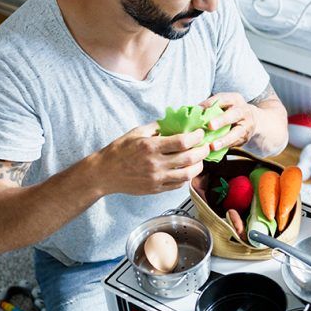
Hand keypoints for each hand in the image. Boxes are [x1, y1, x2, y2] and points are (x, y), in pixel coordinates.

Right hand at [93, 123, 210, 195]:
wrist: (105, 173)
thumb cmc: (119, 151)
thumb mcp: (136, 132)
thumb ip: (157, 127)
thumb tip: (175, 121)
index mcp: (150, 146)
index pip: (182, 141)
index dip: (196, 137)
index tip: (200, 133)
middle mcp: (155, 164)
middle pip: (189, 158)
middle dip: (202, 151)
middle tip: (205, 146)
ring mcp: (156, 178)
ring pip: (187, 174)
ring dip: (198, 166)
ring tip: (199, 159)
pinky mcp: (156, 189)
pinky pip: (178, 185)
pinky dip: (186, 177)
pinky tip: (185, 170)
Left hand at [201, 92, 260, 151]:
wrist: (251, 120)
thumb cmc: (230, 110)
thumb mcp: (224, 104)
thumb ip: (211, 106)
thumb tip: (193, 112)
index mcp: (235, 99)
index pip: (223, 98)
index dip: (211, 103)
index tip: (199, 110)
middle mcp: (243, 111)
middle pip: (234, 114)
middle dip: (221, 120)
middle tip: (210, 126)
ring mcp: (247, 125)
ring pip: (237, 133)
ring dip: (224, 140)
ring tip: (213, 146)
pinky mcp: (245, 137)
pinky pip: (236, 143)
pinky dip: (225, 147)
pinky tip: (215, 150)